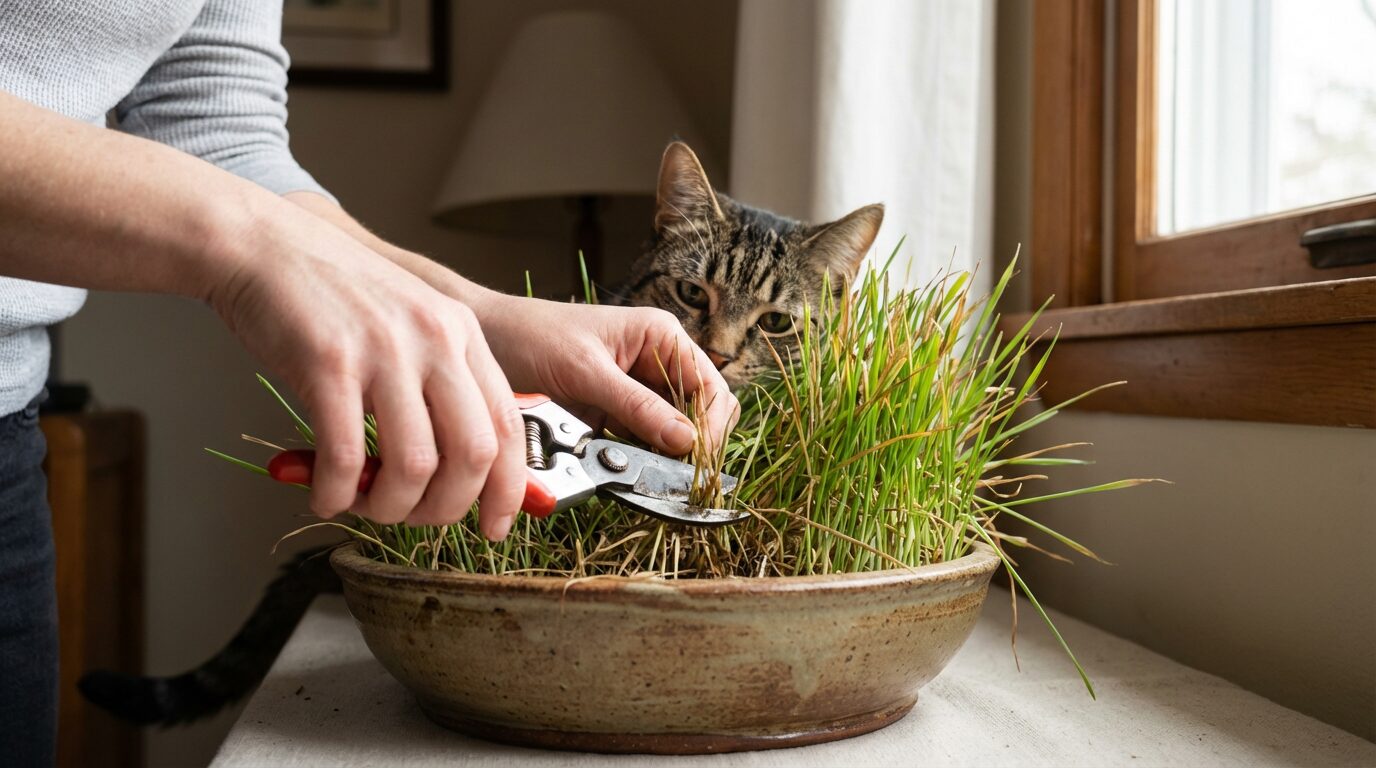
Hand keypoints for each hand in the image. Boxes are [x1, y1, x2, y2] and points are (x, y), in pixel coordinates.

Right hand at [206, 204, 525, 537]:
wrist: (261, 244)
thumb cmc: (330, 293)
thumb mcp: (408, 325)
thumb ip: (437, 384)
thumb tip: (454, 466)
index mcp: (461, 333)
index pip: (508, 426)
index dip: (507, 489)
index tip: (493, 526)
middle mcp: (434, 339)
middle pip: (473, 454)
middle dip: (446, 508)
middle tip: (413, 518)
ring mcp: (385, 350)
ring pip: (415, 465)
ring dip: (390, 507)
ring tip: (364, 505)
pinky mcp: (329, 363)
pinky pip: (347, 455)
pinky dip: (338, 492)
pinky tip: (325, 493)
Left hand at [468, 294, 739, 455]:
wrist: (484, 341)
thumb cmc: (531, 336)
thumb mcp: (586, 372)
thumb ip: (637, 407)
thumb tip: (685, 441)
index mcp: (661, 338)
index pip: (710, 389)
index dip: (709, 428)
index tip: (693, 462)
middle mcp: (656, 364)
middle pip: (699, 416)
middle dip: (690, 447)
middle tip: (672, 476)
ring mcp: (635, 393)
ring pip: (671, 436)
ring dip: (662, 458)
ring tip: (644, 475)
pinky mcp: (613, 416)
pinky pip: (640, 446)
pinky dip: (636, 461)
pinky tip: (623, 470)